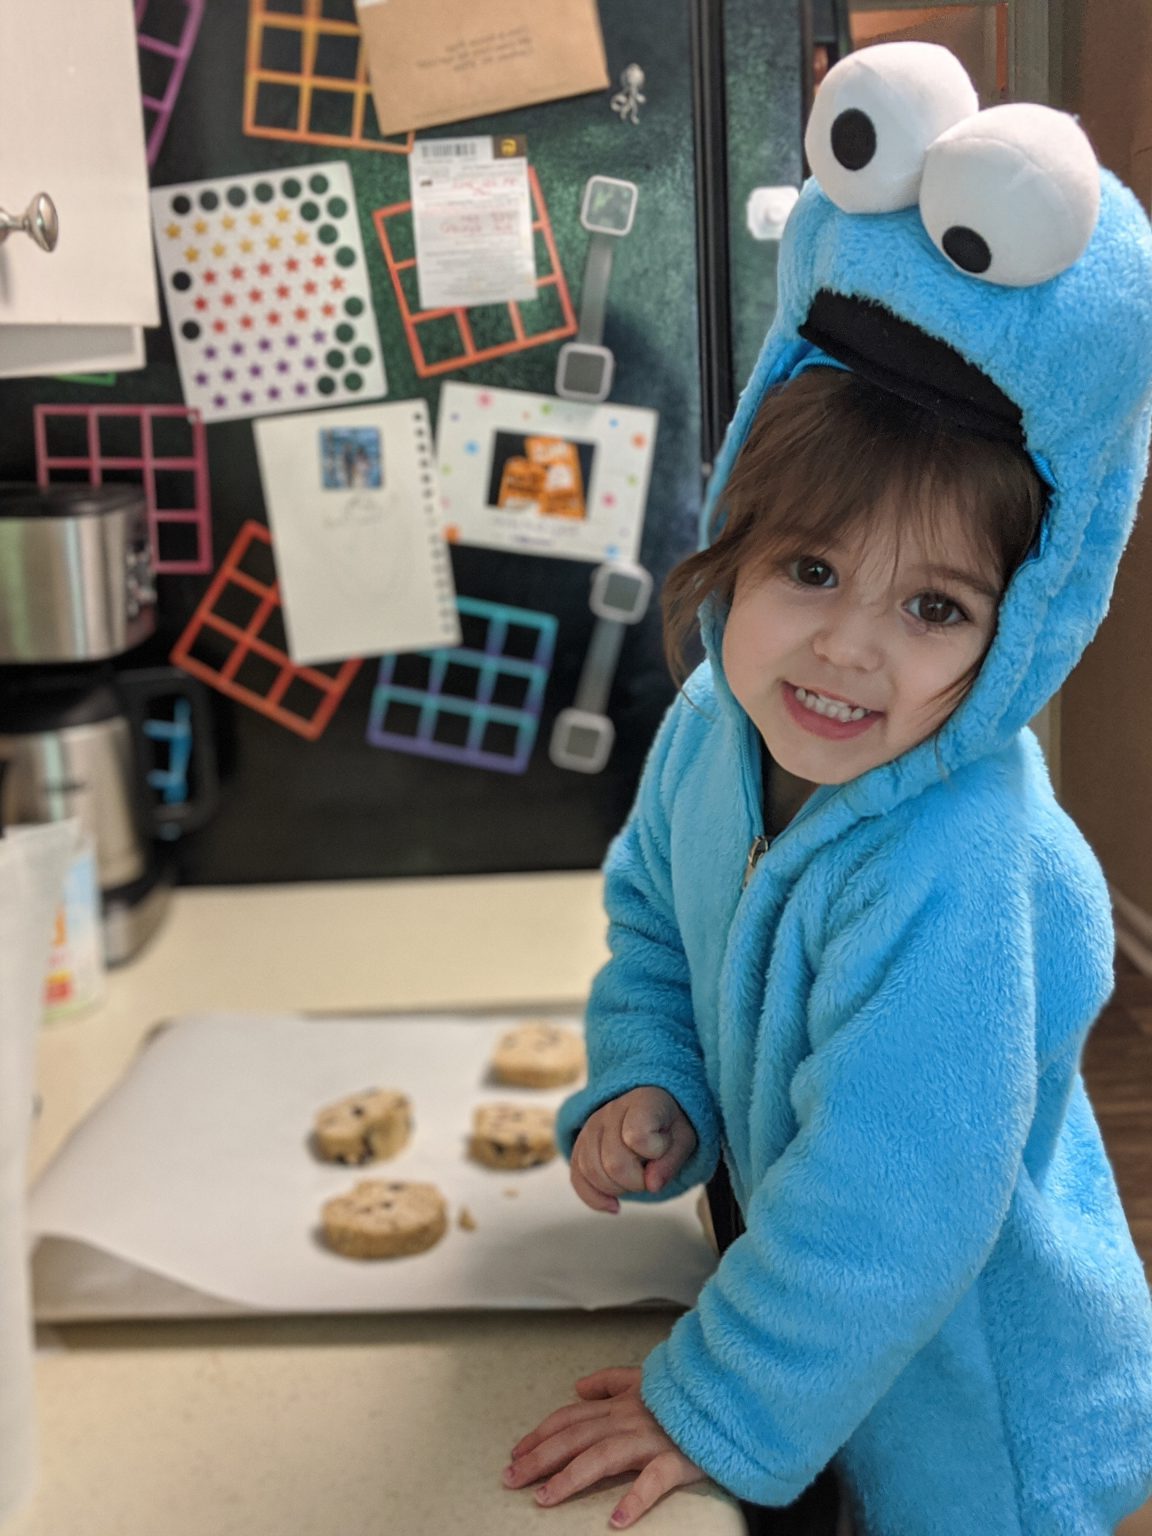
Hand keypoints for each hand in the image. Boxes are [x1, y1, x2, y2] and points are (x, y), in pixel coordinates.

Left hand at [503, 1366, 704, 1527]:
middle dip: (539, 1458)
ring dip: (570, 1478)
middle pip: (574, 1438)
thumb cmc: (685, 1394)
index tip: (515, 1454)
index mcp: (618, 1405)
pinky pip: (653, 1480)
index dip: (540, 1435)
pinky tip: (617, 1519)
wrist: (726, 1397)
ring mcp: (649, 1440)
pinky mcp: (676, 1459)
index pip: (569, 1419)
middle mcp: (627, 1420)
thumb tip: (578, 1388)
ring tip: (545, 1498)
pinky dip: (635, 1499)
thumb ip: (610, 1381)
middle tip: (510, 1480)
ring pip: (601, 1457)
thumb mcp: (645, 1378)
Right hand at [570, 1087, 697, 1212]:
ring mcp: (591, 1126)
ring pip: (590, 1170)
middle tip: (650, 1175)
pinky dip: (595, 1198)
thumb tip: (651, 1185)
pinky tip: (614, 1205)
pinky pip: (577, 1177)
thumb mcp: (684, 1139)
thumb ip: (670, 1162)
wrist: (651, 1108)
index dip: (653, 1153)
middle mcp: (611, 1110)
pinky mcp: (580, 1145)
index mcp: (642, 1102)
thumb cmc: (669, 1125)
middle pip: (613, 1162)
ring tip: (635, 1182)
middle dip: (636, 1182)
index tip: (662, 1150)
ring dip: (616, 1189)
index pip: (637, 1135)